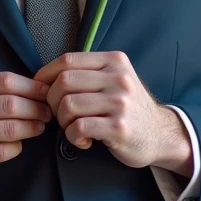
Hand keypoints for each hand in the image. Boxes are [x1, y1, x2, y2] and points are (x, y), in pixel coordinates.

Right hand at [0, 72, 51, 180]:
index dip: (32, 87)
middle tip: (47, 111)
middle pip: (12, 105)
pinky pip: (4, 151)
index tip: (46, 92)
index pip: (6, 81)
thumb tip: (35, 88)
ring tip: (39, 126)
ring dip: (32, 127)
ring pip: (11, 129)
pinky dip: (18, 146)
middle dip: (37, 108)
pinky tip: (19, 142)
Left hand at [34, 52, 192, 173]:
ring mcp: (120, 102)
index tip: (40, 89)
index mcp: (114, 61)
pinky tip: (83, 140)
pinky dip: (73, 136)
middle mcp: (118, 78)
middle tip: (60, 114)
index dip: (45, 75)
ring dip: (62, 121)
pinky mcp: (119, 127)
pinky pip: (79, 127)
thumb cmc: (128, 108)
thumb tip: (43, 78)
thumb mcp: (114, 79)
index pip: (67, 60)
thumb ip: (87, 73)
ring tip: (73, 127)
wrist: (160, 134)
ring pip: (68, 105)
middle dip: (52, 101)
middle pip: (64, 82)